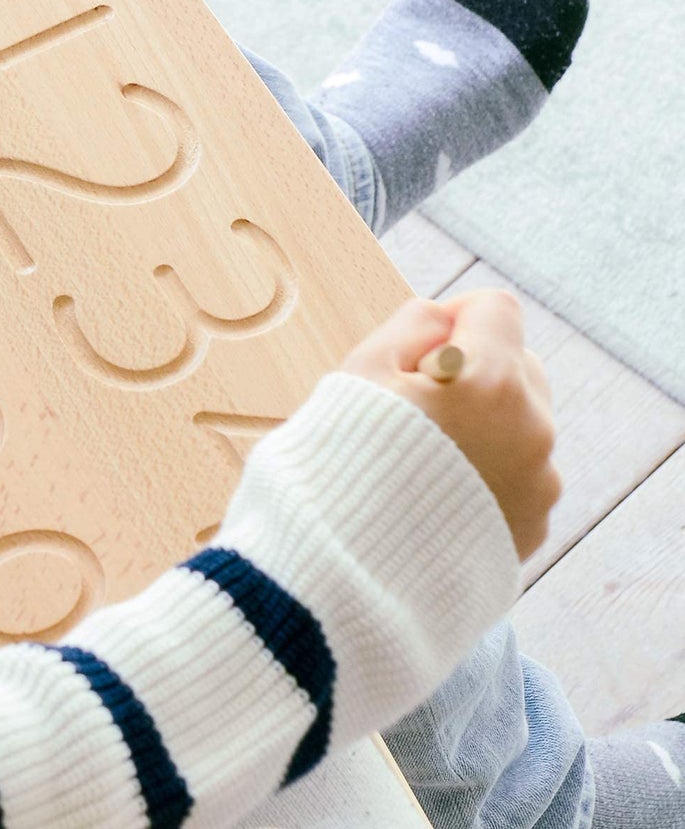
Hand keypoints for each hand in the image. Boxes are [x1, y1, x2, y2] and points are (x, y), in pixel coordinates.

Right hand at [340, 291, 560, 560]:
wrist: (344, 570)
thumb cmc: (342, 459)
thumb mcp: (360, 369)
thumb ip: (411, 325)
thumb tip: (444, 320)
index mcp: (490, 380)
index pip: (495, 309)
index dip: (451, 317)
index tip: (413, 352)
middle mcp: (531, 429)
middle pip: (518, 364)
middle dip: (474, 369)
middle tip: (413, 405)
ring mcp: (537, 483)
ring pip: (520, 422)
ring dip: (482, 422)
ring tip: (420, 457)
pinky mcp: (531, 526)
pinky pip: (519, 474)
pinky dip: (486, 471)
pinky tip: (434, 492)